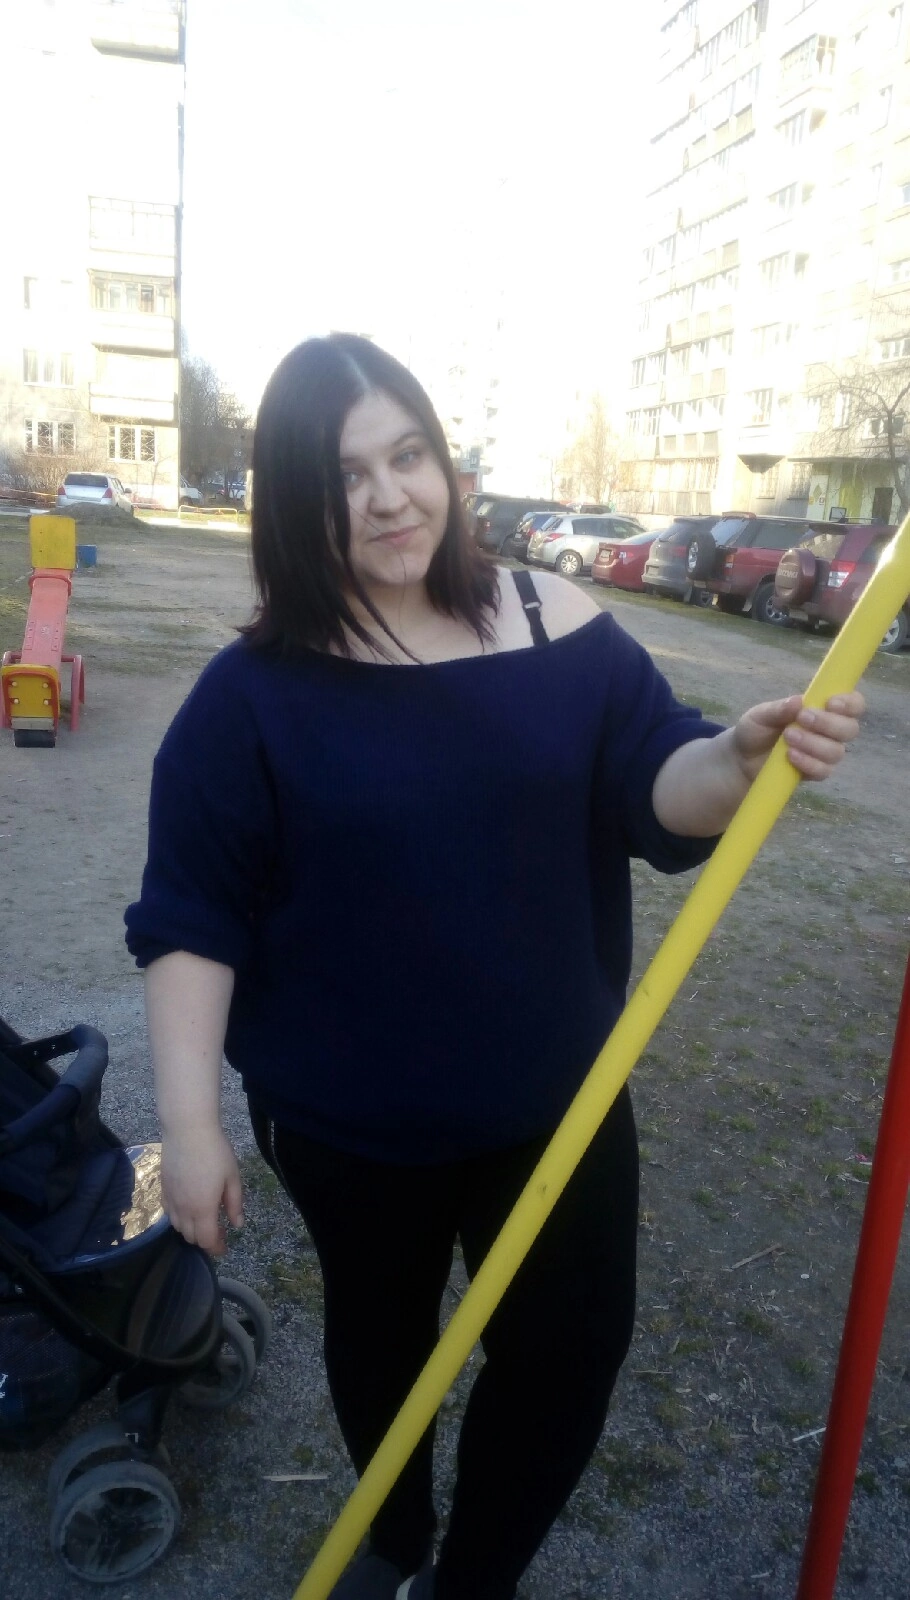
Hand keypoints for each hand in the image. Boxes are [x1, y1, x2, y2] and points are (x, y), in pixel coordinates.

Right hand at [160, 1125, 243, 1254]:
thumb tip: (237, 1225)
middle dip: (205, 1239)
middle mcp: (183, 1210)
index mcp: (202, 1209)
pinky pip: (169, 1213)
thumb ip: (234, 1204)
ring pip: (178, 1227)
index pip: (206, 1241)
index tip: (224, 1248)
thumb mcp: (232, 1178)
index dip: (216, 1248)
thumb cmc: (215, 1152)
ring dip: (191, 1229)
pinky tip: (188, 1207)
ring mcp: (170, 1199)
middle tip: (219, 1230)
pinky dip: (179, 1218)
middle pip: (191, 1237)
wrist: (187, 1130)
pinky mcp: (163, 1188)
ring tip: (204, 1219)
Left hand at [732, 692, 864, 783]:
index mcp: (824, 709)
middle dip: (828, 723)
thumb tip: (797, 701)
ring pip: (837, 751)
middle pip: (850, 729)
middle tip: (802, 718)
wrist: (742, 758)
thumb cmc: (757, 729)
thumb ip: (779, 708)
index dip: (849, 703)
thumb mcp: (761, 715)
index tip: (830, 703)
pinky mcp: (816, 772)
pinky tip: (791, 756)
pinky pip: (824, 771)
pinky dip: (809, 763)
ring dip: (814, 744)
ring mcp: (825, 753)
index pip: (853, 704)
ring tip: (788, 738)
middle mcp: (830, 731)